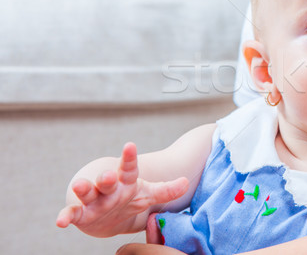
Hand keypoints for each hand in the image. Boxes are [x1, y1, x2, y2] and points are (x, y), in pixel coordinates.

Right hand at [56, 142, 188, 236]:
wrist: (111, 217)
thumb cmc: (130, 200)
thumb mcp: (149, 195)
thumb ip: (167, 190)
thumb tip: (186, 181)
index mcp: (125, 181)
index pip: (129, 167)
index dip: (129, 157)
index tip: (130, 145)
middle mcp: (108, 188)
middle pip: (107, 180)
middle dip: (106, 177)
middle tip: (108, 174)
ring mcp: (94, 201)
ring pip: (87, 193)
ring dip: (83, 189)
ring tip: (79, 186)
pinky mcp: (82, 215)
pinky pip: (73, 215)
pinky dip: (66, 217)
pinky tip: (61, 222)